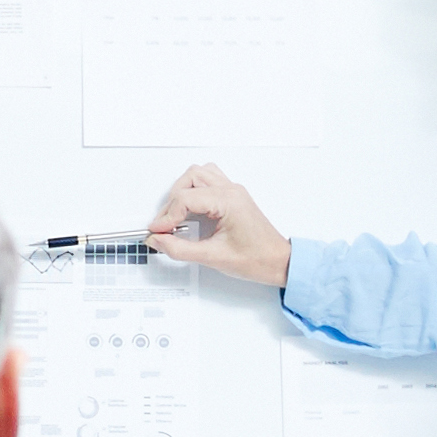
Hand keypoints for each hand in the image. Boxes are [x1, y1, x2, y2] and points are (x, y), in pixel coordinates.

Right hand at [147, 162, 288, 288]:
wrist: (279, 262)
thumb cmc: (257, 259)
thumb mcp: (213, 258)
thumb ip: (180, 249)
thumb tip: (159, 241)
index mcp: (229, 201)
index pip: (186, 199)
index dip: (166, 216)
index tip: (157, 232)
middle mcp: (231, 191)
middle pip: (189, 180)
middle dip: (172, 203)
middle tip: (164, 226)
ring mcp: (233, 191)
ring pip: (198, 175)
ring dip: (182, 191)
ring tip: (175, 215)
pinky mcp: (233, 197)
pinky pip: (208, 180)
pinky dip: (194, 190)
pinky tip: (191, 209)